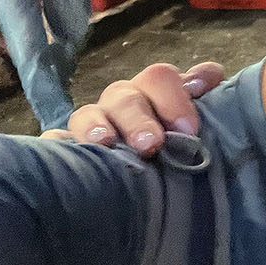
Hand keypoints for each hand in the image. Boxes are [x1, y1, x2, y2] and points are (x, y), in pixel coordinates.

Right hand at [40, 61, 225, 151]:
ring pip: (88, 114)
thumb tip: (210, 78)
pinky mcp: (69, 150)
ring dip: (96, 127)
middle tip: (152, 145)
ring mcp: (94, 125)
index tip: (190, 127)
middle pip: (126, 96)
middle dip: (139, 118)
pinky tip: (61, 151)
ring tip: (105, 145)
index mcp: (156, 92)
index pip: (162, 78)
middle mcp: (124, 103)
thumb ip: (208, 101)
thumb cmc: (182, 148)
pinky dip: (57, 145)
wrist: (150, 186)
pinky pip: (55, 143)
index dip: (176, 96)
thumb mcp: (200, 125)